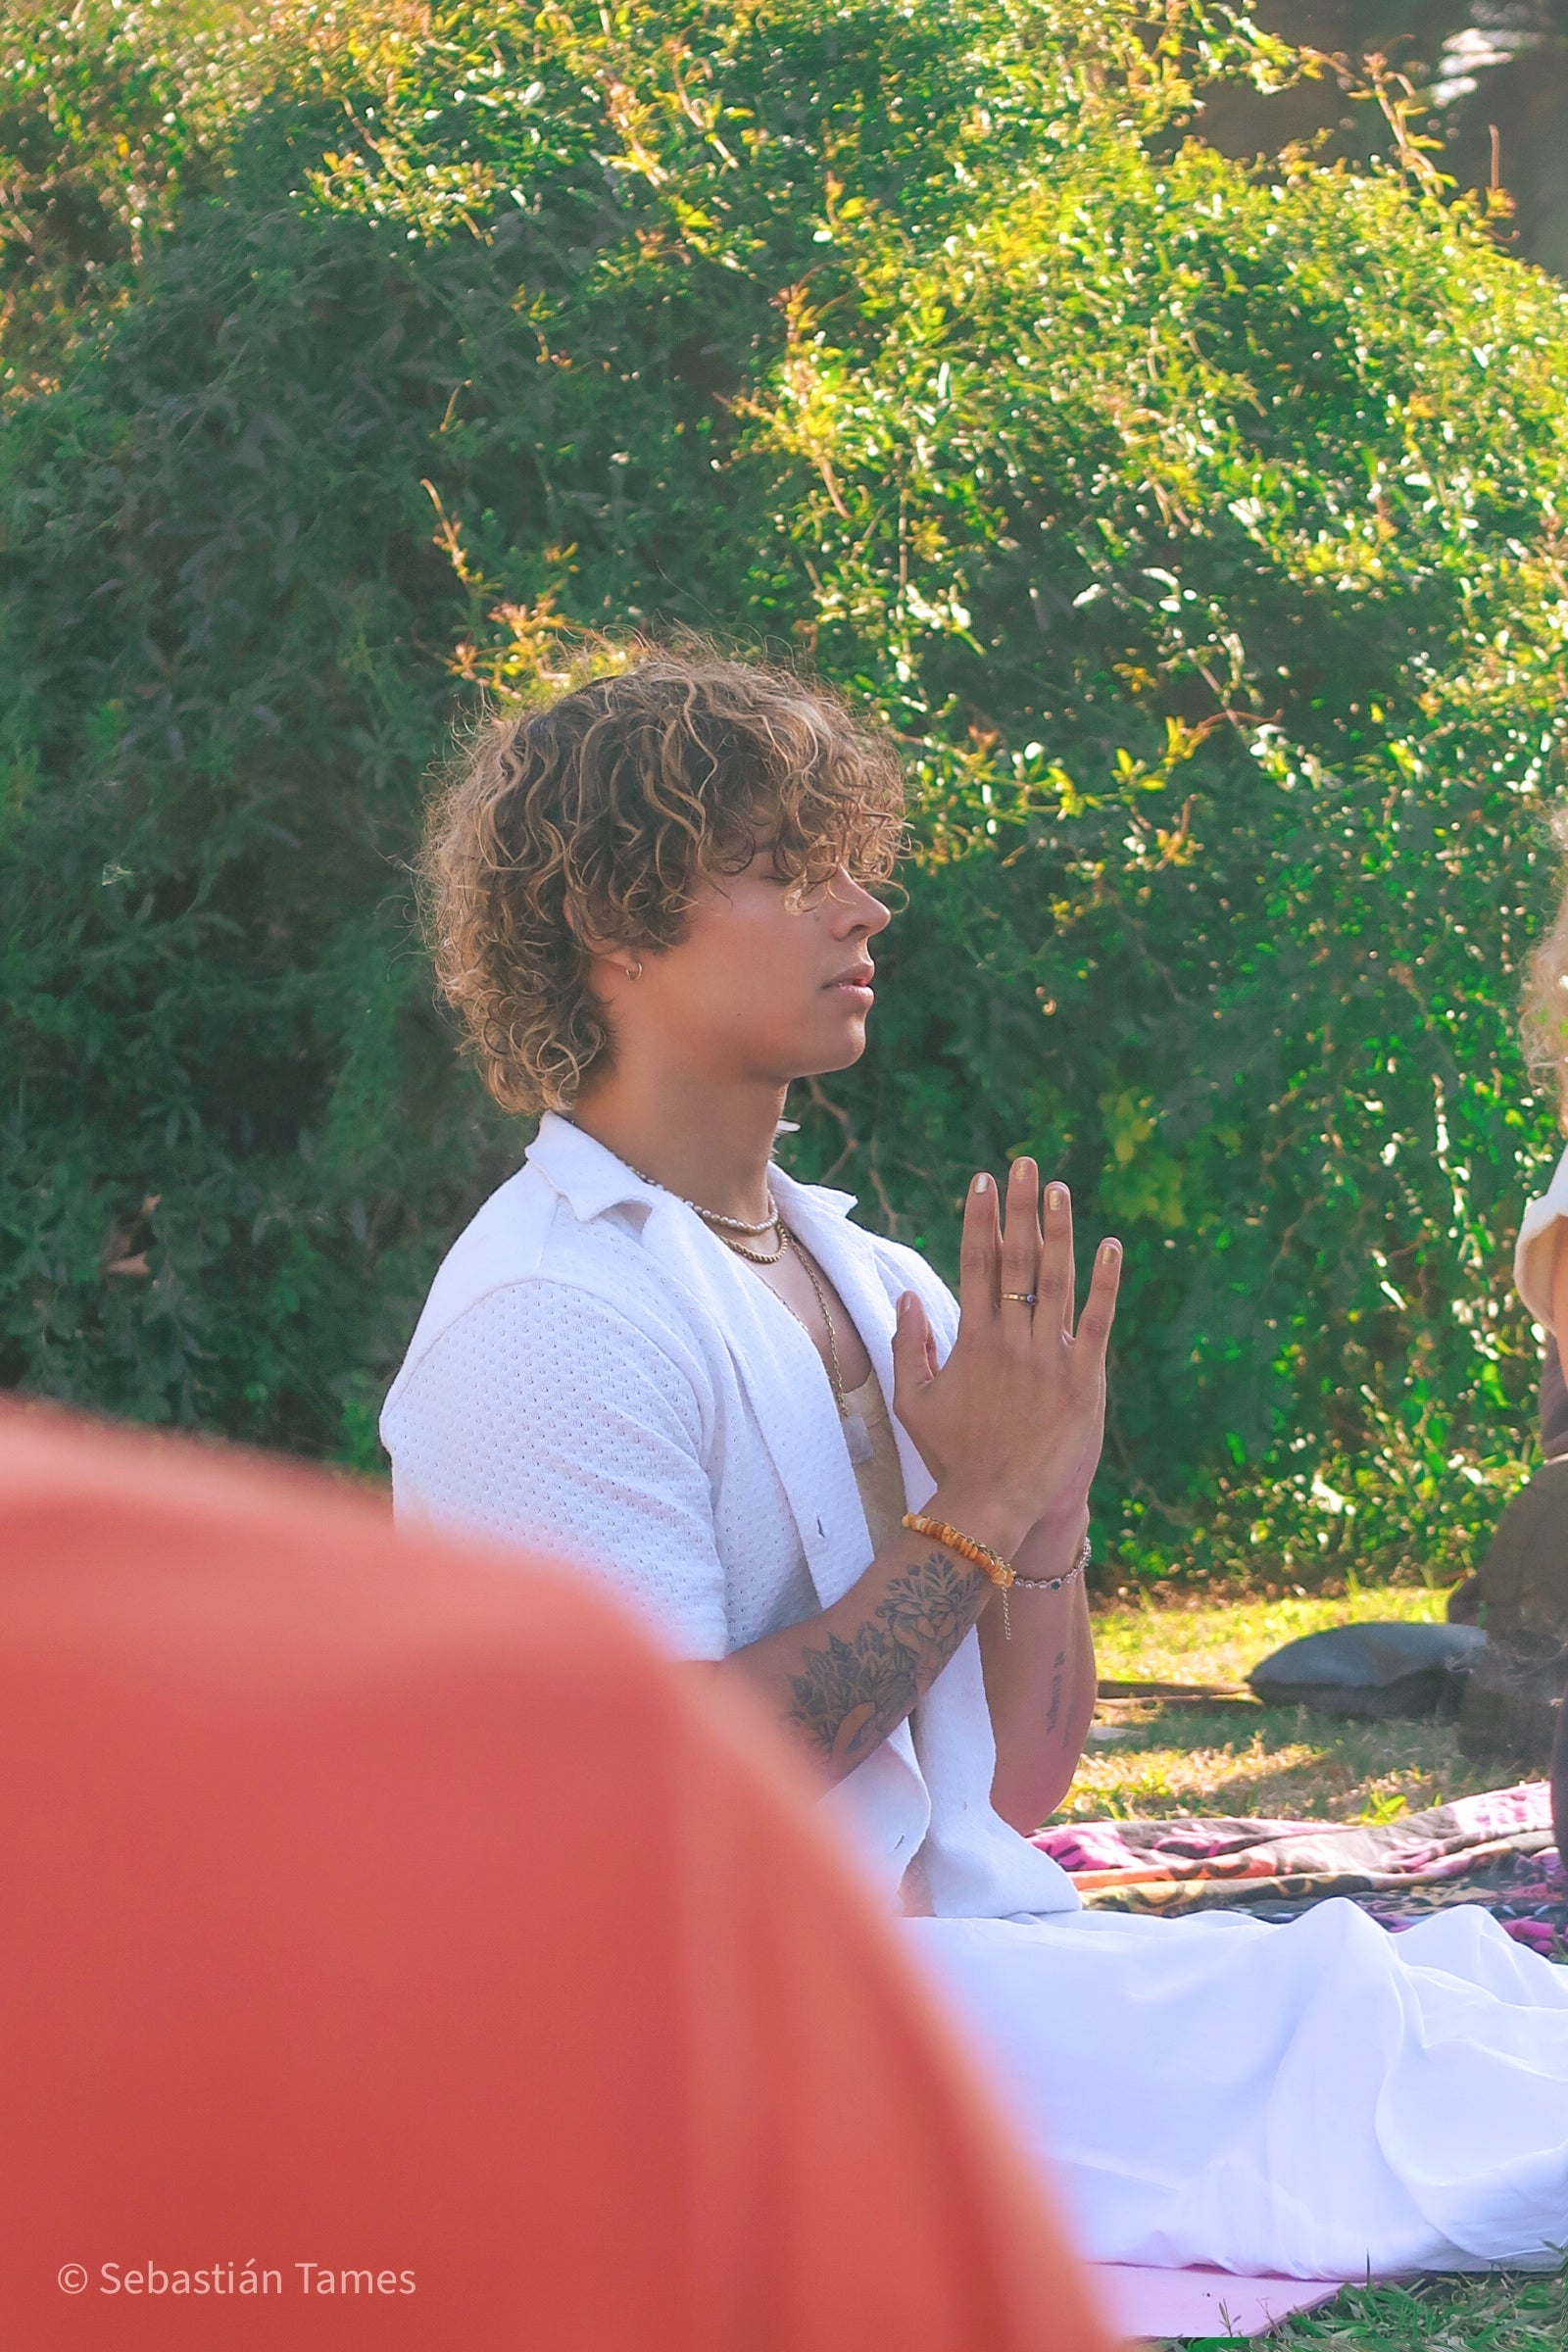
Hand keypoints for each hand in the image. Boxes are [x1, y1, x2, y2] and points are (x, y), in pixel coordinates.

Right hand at [891, 1160, 1119, 1552]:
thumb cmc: (955, 1456)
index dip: (980, 1219)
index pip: (976, 1264)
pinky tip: (1110, 1246)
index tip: (982, 1182)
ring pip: (1056, 1280)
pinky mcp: (1084, 1379)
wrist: (999, 1503)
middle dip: (1018, 1208)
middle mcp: (1011, 1340)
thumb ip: (909, 1347)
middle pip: (1016, 1260)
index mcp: (972, 1340)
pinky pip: (1096, 1321)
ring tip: (1059, 1190)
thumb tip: (907, 1296)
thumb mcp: (915, 1403)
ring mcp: (1049, 1358)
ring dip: (1058, 1231)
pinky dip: (1105, 1282)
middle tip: (1023, 1164)